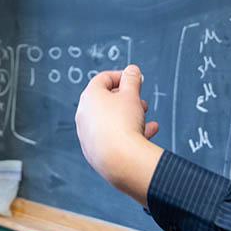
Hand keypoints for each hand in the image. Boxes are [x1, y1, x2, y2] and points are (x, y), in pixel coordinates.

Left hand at [75, 64, 163, 203]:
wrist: (121, 160)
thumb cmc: (123, 124)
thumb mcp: (132, 94)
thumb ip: (132, 79)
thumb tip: (132, 70)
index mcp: (89, 97)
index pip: (103, 79)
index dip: (122, 76)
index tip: (136, 80)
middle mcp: (84, 116)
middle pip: (106, 101)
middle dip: (127, 99)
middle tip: (141, 101)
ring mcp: (88, 135)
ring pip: (110, 120)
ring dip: (129, 116)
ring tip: (145, 117)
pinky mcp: (95, 152)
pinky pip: (112, 137)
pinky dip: (127, 133)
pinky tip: (146, 133)